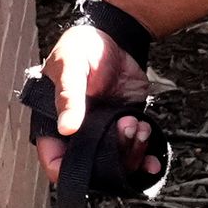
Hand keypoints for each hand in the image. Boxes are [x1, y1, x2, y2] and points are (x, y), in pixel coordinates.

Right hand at [32, 15, 158, 187]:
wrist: (116, 36)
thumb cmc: (82, 48)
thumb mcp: (70, 67)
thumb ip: (68, 97)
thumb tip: (67, 128)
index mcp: (55, 122)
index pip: (55, 159)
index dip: (67, 170)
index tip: (87, 168)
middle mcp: (79, 134)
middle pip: (91, 167)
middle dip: (111, 158)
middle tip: (125, 128)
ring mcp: (103, 133)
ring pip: (115, 163)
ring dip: (131, 152)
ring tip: (137, 125)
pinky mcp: (124, 128)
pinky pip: (134, 152)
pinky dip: (145, 157)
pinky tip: (152, 155)